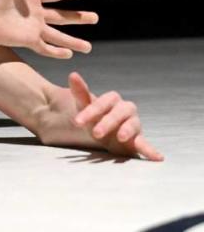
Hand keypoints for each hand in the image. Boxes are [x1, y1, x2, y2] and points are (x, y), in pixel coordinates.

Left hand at [0, 0, 96, 58]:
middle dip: (79, 17)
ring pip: (58, 36)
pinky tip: (68, 55)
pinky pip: (45, 47)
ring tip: (88, 47)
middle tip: (95, 18)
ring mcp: (33, 28)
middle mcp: (35, 13)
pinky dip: (56, 52)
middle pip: (62, 16)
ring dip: (73, 41)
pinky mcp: (27, 40)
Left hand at [37, 72, 163, 160]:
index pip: (103, 102)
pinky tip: (158, 157)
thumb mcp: (84, 106)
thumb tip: (73, 74)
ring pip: (132, 125)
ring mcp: (133, 124)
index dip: (90, 111)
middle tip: (95, 133)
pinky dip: (151, 150)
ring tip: (120, 137)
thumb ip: (80, 92)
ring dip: (126, 131)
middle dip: (107, 122)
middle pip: (119, 113)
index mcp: (112, 100)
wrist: (101, 135)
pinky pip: (145, 144)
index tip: (77, 121)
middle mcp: (125, 110)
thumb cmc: (94, 118)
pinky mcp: (137, 140)